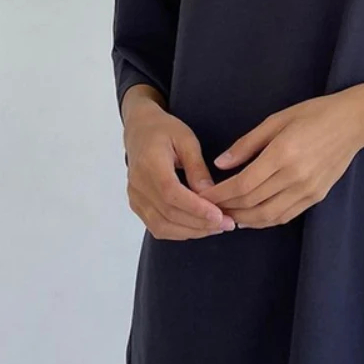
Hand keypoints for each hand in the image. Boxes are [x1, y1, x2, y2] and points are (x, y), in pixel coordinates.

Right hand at [123, 98, 235, 238]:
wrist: (139, 130)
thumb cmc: (165, 130)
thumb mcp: (187, 140)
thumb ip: (197, 168)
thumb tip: (210, 194)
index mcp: (150, 163)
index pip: (171, 193)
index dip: (196, 208)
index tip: (219, 216)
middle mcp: (138, 184)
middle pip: (168, 214)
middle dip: (200, 223)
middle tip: (228, 224)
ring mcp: (135, 197)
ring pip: (162, 226)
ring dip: (192, 231)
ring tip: (217, 227)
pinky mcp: (137, 205)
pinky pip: (157, 226)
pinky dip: (179, 232)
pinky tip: (199, 228)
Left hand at [198, 91, 363, 228]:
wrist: (353, 123)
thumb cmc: (313, 115)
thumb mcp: (276, 120)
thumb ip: (246, 144)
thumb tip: (220, 164)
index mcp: (283, 154)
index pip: (242, 185)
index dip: (220, 194)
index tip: (203, 195)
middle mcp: (295, 177)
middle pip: (252, 203)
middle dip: (226, 208)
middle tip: (208, 207)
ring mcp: (308, 190)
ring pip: (267, 215)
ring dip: (243, 219)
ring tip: (226, 215)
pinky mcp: (316, 197)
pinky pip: (285, 216)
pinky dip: (264, 221)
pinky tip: (250, 217)